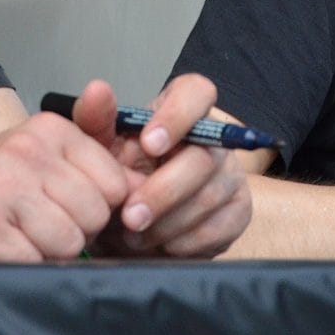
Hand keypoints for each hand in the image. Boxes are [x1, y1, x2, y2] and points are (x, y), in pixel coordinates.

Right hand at [0, 112, 133, 261]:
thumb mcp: (30, 159)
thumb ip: (86, 166)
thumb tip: (145, 188)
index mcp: (44, 129)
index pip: (115, 182)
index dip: (97, 209)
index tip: (64, 210)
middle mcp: (25, 149)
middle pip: (96, 214)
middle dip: (72, 232)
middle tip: (31, 226)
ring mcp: (2, 185)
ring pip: (71, 241)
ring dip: (46, 253)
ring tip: (13, 237)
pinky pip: (37, 263)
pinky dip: (21, 268)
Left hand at [69, 75, 251, 258]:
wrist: (131, 222)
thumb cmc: (119, 174)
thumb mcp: (100, 147)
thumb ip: (96, 119)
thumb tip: (97, 89)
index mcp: (180, 109)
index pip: (197, 92)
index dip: (177, 116)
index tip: (148, 144)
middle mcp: (213, 139)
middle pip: (203, 157)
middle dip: (162, 191)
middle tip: (129, 217)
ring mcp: (230, 175)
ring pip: (209, 197)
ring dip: (166, 223)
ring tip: (133, 235)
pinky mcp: (238, 212)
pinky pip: (218, 229)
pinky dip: (182, 242)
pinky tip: (157, 244)